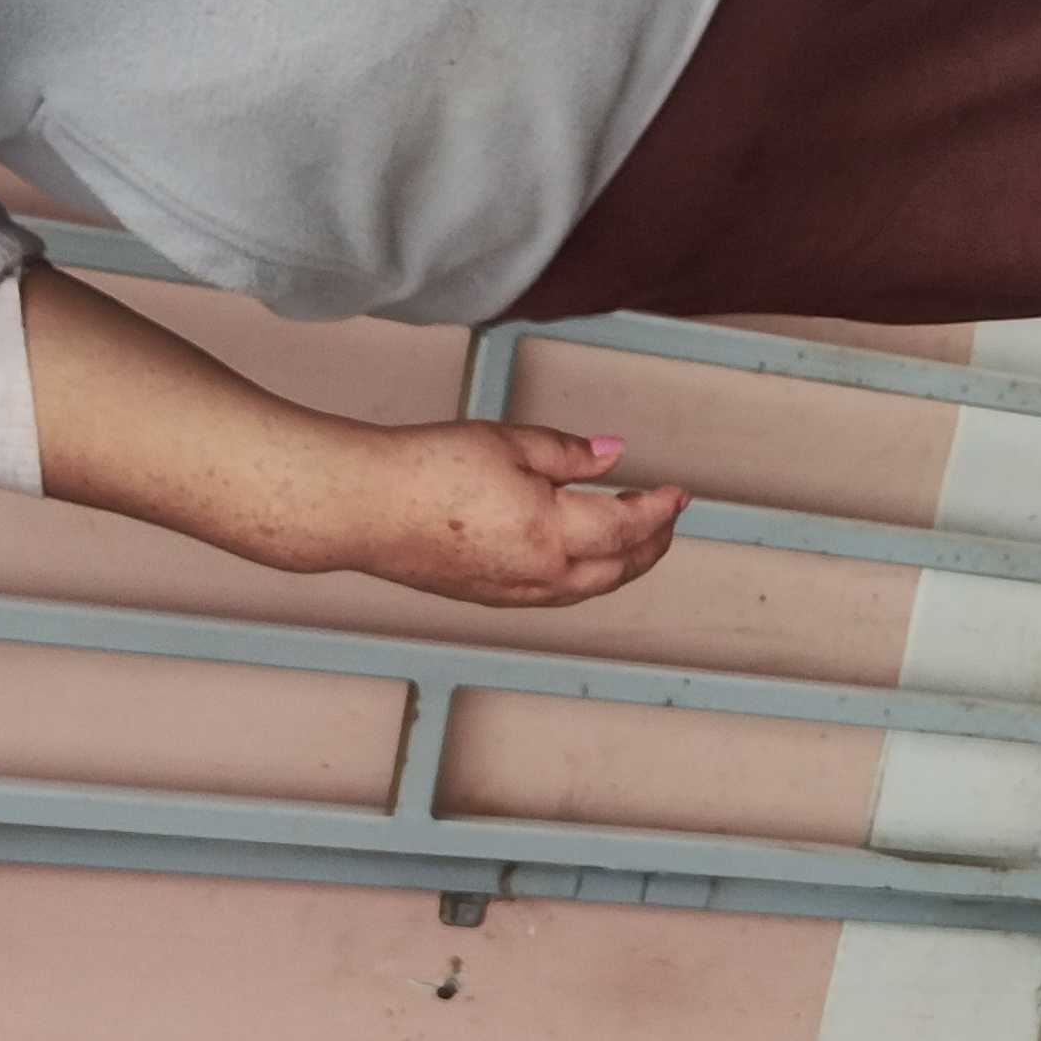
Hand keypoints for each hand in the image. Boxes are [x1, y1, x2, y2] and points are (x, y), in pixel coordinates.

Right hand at [340, 422, 689, 607]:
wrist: (362, 507)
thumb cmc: (425, 468)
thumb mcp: (509, 443)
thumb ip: (569, 454)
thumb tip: (613, 456)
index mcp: (552, 533)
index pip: (628, 527)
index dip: (659, 510)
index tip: (678, 493)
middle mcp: (540, 575)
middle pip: (618, 568)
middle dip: (652, 545)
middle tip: (668, 519)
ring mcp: (513, 593)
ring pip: (589, 588)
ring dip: (622, 566)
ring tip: (637, 541)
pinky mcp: (488, 597)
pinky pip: (556, 595)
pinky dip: (586, 579)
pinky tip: (584, 560)